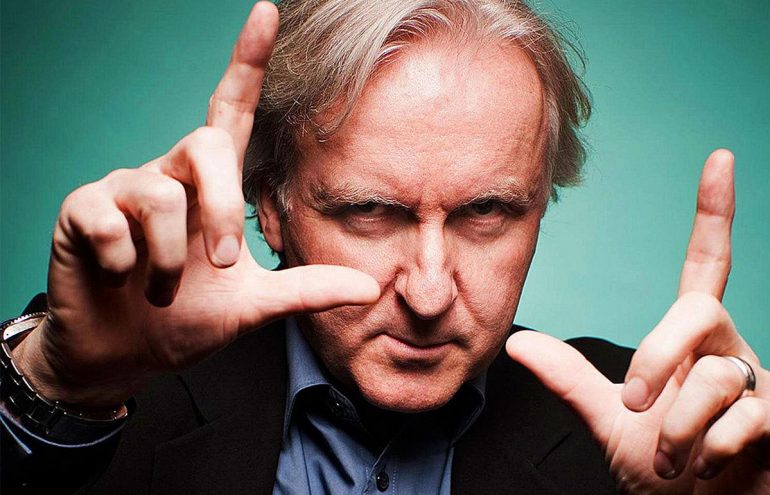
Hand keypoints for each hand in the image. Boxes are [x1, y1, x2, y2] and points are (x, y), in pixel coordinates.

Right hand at [13, 2, 379, 407]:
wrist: (124, 356)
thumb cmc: (185, 320)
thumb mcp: (253, 306)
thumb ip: (306, 290)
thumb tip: (368, 287)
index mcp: (210, 186)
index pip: (230, 110)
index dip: (247, 63)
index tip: (268, 13)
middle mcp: (168, 173)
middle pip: (205, 145)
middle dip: (219, 208)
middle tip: (220, 264)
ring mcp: (121, 189)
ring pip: (156, 192)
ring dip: (170, 261)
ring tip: (162, 292)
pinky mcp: (80, 211)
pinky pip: (106, 219)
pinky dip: (122, 262)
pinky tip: (119, 278)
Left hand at [506, 150, 769, 493]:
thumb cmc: (663, 470)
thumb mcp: (610, 420)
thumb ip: (571, 379)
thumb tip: (516, 343)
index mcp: (691, 343)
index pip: (708, 266)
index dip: (713, 214)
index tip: (719, 159)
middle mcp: (731, 350)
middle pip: (700, 312)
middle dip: (657, 357)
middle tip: (632, 404)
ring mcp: (762, 385)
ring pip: (718, 377)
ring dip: (677, 427)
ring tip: (670, 459)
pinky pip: (752, 416)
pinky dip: (712, 448)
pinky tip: (706, 466)